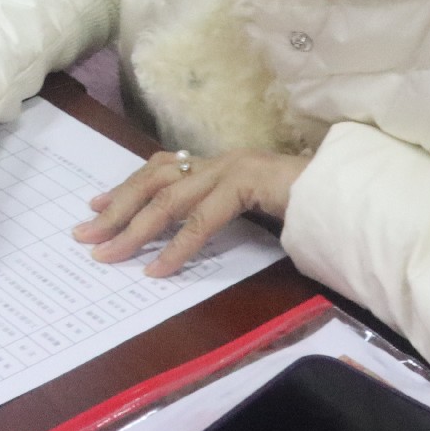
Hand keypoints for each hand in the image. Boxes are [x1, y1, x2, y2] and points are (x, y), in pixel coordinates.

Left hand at [73, 148, 310, 277]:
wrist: (344, 191)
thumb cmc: (300, 204)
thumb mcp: (248, 208)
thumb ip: (216, 212)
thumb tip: (175, 236)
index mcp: (215, 163)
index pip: (158, 168)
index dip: (125, 187)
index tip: (95, 206)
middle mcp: (217, 161)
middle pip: (152, 181)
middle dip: (115, 210)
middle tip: (84, 235)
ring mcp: (231, 169)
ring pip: (169, 199)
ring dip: (135, 229)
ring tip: (110, 254)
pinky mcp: (247, 185)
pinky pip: (203, 220)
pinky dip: (177, 247)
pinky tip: (158, 269)